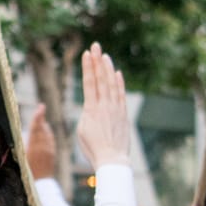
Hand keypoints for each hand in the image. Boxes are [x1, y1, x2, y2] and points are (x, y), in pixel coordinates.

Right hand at [26, 104, 56, 179]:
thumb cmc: (26, 173)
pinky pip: (51, 140)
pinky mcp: (52, 154)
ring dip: (44, 126)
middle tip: (40, 109)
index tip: (41, 106)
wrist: (40, 185)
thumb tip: (22, 134)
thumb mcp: (20, 159)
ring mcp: (49, 150)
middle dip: (41, 119)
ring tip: (41, 121)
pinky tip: (46, 133)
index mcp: (34, 146)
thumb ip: (21, 146)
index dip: (38, 116)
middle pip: (43, 128)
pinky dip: (48, 134)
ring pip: (48, 133)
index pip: (36, 127)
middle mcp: (43, 146)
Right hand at [73, 45, 129, 170]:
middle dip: (97, 61)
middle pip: (100, 79)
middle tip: (95, 46)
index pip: (89, 83)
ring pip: (111, 84)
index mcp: (91, 110)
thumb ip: (86, 115)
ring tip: (105, 55)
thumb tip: (91, 107)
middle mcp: (104, 106)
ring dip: (108, 68)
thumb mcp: (82, 131)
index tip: (87, 54)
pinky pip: (121, 94)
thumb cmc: (93, 149)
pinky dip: (119, 83)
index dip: (88, 67)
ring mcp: (115, 109)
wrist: (112, 159)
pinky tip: (117, 73)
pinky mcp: (123, 114)